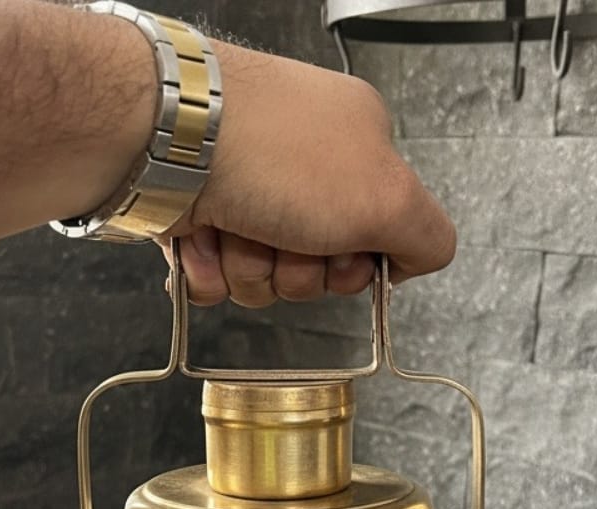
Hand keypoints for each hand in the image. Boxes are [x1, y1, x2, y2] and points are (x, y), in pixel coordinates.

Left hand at [159, 41, 455, 306]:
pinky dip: (210, 268)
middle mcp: (303, 167)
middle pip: (318, 269)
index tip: (342, 248)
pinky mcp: (199, 214)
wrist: (168, 141)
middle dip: (298, 269)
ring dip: (251, 267)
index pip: (377, 241)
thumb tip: (419, 261)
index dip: (357, 262)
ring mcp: (248, 191)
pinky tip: (205, 234)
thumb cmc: (273, 151)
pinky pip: (218, 278)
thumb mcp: (387, 198)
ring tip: (238, 225)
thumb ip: (427, 236)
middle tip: (285, 232)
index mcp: (357, 148)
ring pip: (265, 279)